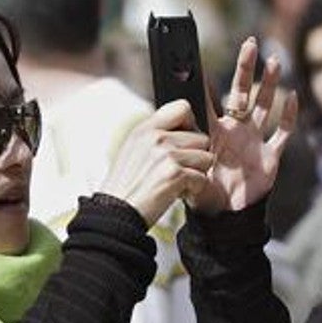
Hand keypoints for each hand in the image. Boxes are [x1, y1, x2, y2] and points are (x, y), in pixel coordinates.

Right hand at [100, 100, 214, 224]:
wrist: (114, 214)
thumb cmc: (125, 188)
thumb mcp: (132, 151)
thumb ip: (155, 137)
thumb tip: (183, 128)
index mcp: (145, 129)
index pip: (183, 107)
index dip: (191, 125)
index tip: (184, 143)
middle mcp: (156, 137)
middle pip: (202, 138)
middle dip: (195, 157)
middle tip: (178, 172)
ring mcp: (166, 154)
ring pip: (207, 158)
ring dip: (197, 174)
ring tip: (176, 183)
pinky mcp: (175, 174)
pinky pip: (203, 179)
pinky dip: (194, 191)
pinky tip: (176, 194)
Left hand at [186, 37, 296, 212]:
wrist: (227, 217)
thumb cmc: (205, 194)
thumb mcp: (188, 173)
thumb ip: (182, 155)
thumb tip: (169, 139)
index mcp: (213, 132)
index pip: (208, 100)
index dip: (204, 80)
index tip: (199, 57)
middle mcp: (235, 130)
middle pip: (241, 93)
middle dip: (246, 69)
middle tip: (249, 43)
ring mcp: (254, 141)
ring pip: (263, 106)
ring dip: (269, 85)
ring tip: (273, 61)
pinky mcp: (271, 156)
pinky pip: (281, 133)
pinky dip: (288, 117)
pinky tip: (292, 98)